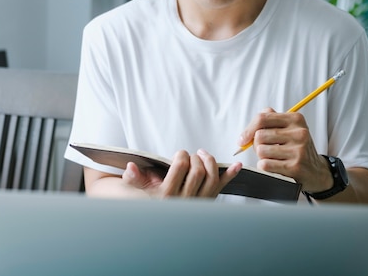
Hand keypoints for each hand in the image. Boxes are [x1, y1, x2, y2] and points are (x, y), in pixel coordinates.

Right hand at [122, 149, 242, 197]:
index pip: (181, 167)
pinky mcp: (208, 202)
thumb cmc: (148, 195)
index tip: (179, 154)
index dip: (182, 155)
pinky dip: (230, 175)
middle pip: (198, 171)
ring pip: (212, 178)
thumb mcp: (137, 186)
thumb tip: (130, 167)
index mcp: (167, 195)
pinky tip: (236, 166)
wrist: (157, 213)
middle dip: (196, 157)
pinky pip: (221, 188)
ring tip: (203, 155)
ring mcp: (198, 202)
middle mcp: (184, 200)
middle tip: (191, 155)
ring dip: (211, 162)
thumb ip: (133, 177)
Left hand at [237, 108, 332, 192]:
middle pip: (259, 136)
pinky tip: (275, 166)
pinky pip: (265, 164)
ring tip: (274, 158)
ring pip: (261, 151)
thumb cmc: (296, 148)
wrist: (316, 171)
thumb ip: (269, 121)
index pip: (262, 118)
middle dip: (257, 145)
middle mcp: (299, 132)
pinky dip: (265, 167)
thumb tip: (248, 132)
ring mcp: (298, 150)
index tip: (243, 139)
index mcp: (295, 119)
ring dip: (262, 157)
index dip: (248, 129)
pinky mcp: (295, 167)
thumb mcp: (288, 129)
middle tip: (267, 150)